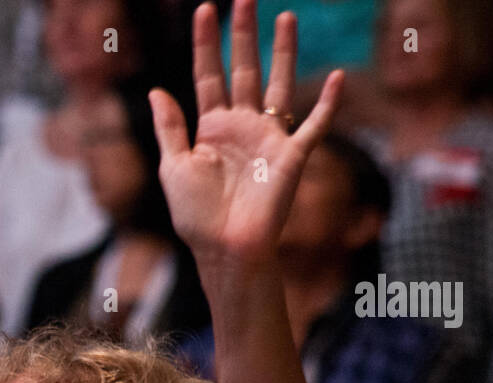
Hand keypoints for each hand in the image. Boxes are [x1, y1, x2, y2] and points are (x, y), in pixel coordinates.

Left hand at [149, 0, 342, 265]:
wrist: (224, 249)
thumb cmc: (196, 216)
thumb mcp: (173, 167)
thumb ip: (170, 128)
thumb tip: (156, 90)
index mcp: (211, 128)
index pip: (209, 75)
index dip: (207, 43)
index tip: (204, 8)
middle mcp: (242, 126)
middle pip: (244, 70)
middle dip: (244, 34)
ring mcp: (269, 138)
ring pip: (279, 85)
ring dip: (283, 52)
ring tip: (286, 17)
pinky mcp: (292, 156)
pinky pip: (315, 125)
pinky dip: (328, 103)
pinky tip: (337, 77)